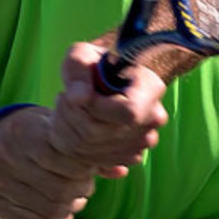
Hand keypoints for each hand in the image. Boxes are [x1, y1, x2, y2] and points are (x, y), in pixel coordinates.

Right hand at [0, 107, 97, 218]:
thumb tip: (123, 171)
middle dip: (80, 191)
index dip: (84, 170)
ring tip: (75, 199)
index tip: (89, 169)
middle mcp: (3, 157)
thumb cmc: (34, 133)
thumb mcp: (56, 128)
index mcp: (21, 132)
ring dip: (71, 208)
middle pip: (58, 189)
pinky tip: (63, 211)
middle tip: (86, 186)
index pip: (64, 161)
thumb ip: (88, 148)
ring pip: (49, 208)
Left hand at [48, 40, 169, 178]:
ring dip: (71, 130)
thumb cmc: (94, 64)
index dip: (96, 107)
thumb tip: (78, 96)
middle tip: (65, 97)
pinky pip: (97, 162)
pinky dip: (77, 147)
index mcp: (150, 88)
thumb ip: (79, 68)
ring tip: (68, 108)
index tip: (79, 93)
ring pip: (96, 150)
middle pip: (106, 134)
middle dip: (75, 116)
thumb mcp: (82, 55)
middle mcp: (152, 119)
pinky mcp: (128, 157)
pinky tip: (76, 126)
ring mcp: (142, 141)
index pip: (129, 112)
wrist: (103, 84)